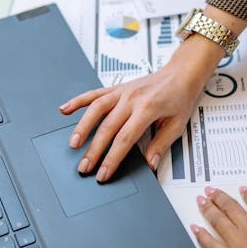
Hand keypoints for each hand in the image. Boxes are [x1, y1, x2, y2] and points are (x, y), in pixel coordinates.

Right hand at [60, 32, 225, 181]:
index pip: (124, 139)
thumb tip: (149, 164)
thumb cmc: (179, 97)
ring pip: (96, 109)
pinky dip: (78, 101)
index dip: (112, 158)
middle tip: (84, 168)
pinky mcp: (117, 88)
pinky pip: (94, 94)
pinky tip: (65, 110)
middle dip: (94, 151)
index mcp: (147, 108)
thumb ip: (161, 145)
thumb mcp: (177, 125)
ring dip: (82, 127)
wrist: (181, 74)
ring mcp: (122, 92)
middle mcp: (131, 98)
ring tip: (73, 144)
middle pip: (107, 128)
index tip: (103, 173)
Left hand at [192, 187, 246, 247]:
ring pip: (218, 221)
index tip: (243, 190)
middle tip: (211, 191)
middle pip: (231, 207)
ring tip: (201, 201)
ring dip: (208, 209)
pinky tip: (195, 228)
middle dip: (220, 197)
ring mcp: (239, 244)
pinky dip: (201, 235)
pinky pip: (211, 245)